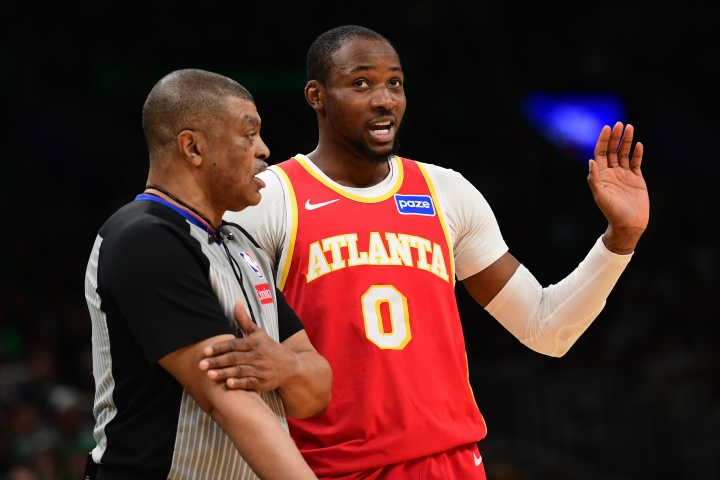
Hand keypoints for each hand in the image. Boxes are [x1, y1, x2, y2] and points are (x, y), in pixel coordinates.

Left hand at [199, 301, 297, 390]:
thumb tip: (237, 302)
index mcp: (254, 343)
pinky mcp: (263, 382)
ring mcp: (260, 370)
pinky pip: (249, 383)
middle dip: (217, 361)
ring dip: (224, 373)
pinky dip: (239, 384)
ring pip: (239, 371)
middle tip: (201, 365)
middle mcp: (257, 356)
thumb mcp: (259, 333)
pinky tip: (228, 384)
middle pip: (234, 358)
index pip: (234, 344)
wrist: (291, 366)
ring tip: (209, 375)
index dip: (220, 347)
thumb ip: (245, 320)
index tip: (206, 351)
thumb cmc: (271, 348)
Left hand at [587, 122, 648, 253]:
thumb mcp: (600, 196)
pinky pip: (636, 163)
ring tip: (629, 127)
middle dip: (615, 137)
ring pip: (624, 154)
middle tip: (619, 124)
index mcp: (601, 176)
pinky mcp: (636, 179)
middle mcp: (612, 173)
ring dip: (626, 141)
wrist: (628, 225)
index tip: (606, 128)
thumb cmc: (612, 212)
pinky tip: (638, 145)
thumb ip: (594, 179)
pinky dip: (637, 154)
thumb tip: (590, 161)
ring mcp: (624, 175)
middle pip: (612, 150)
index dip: (603, 141)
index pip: (600, 153)